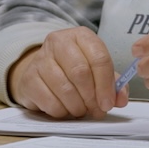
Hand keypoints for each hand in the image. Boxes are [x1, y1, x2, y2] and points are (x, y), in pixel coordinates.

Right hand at [6, 27, 129, 118]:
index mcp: (80, 36)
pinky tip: (64, 109)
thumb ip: (112, 85)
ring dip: (77, 106)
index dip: (106, 85)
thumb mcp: (97, 72)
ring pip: (64, 88)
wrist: (42, 72)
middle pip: (80, 72)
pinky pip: (49, 101)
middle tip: (95, 110)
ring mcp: (40, 58)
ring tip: (81, 110)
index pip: (99, 58)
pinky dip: (61, 111)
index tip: (108, 103)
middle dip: (91, 97)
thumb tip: (120, 99)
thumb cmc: (73, 71)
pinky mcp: (28, 78)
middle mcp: (58, 41)